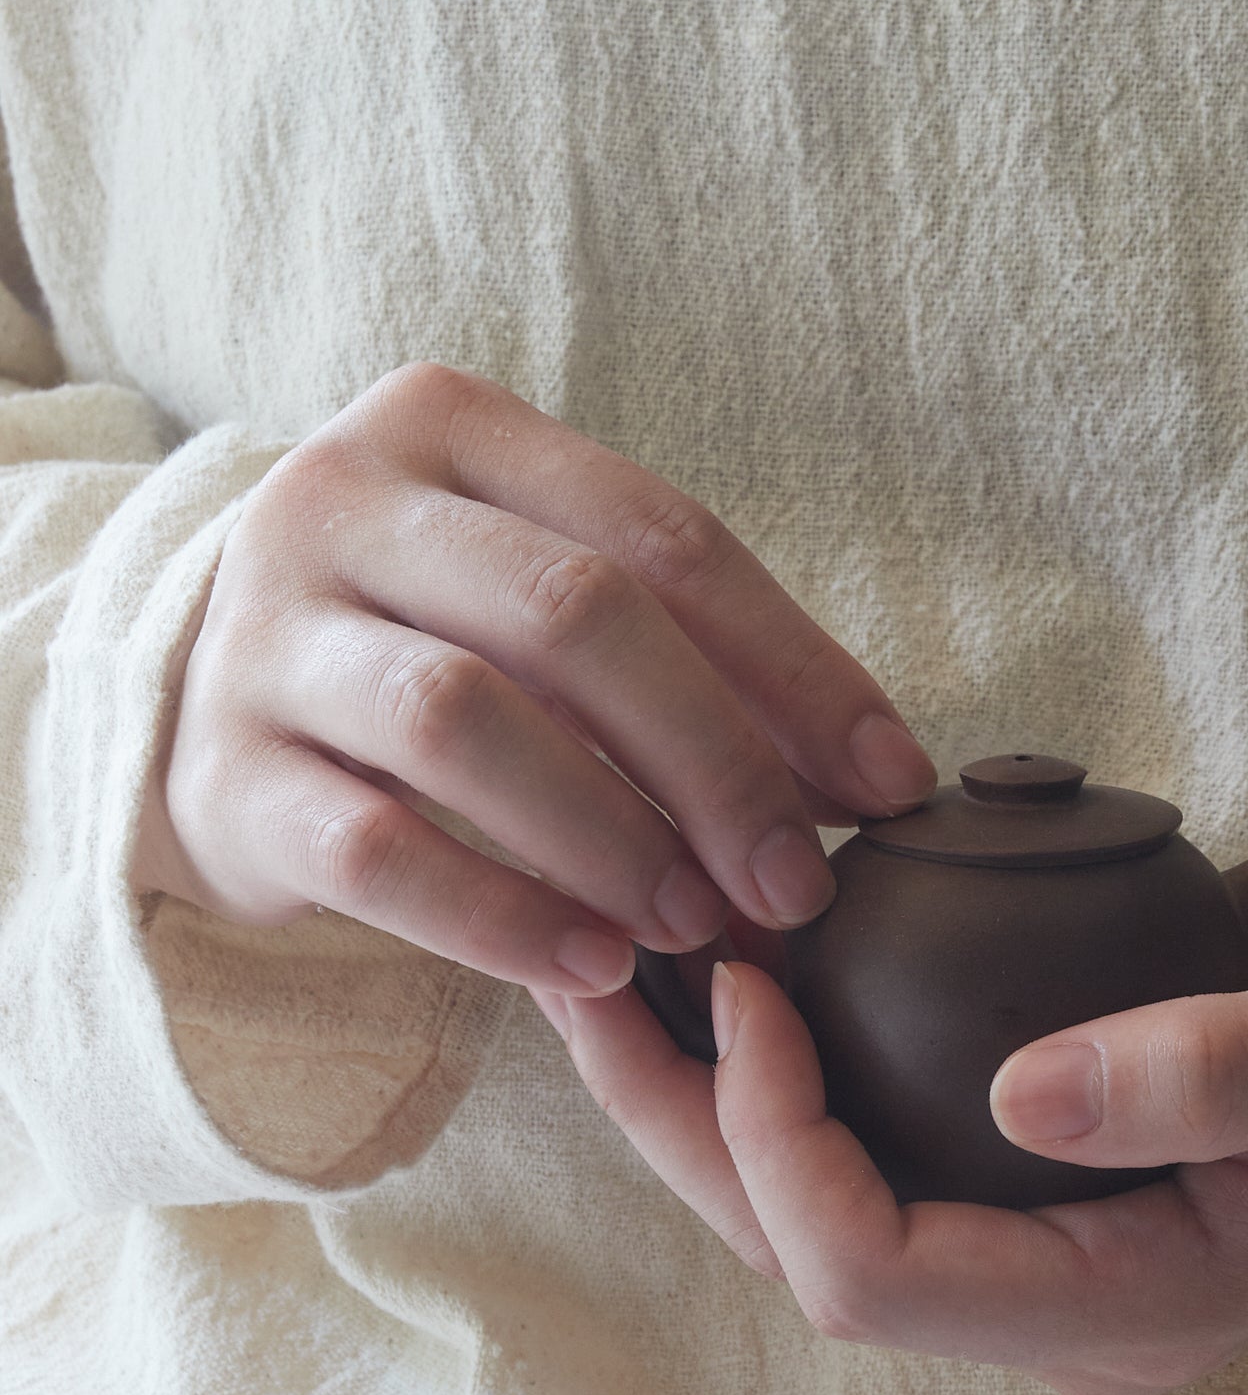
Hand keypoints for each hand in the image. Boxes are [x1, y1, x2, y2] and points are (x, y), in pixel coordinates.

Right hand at [132, 364, 934, 993]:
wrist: (210, 707)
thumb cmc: (438, 642)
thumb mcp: (552, 608)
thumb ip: (694, 660)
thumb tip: (874, 778)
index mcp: (450, 427)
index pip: (663, 534)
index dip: (797, 665)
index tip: (890, 782)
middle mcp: (342, 500)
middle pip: (571, 612)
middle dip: (713, 759)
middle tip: (793, 881)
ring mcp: (263, 632)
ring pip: (463, 721)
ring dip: (611, 836)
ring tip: (695, 926)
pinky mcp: (220, 773)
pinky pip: (376, 851)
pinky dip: (502, 919)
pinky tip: (592, 967)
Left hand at [537, 902, 1247, 1394]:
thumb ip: (1218, 1071)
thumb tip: (1029, 1095)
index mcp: (1126, 1305)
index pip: (880, 1276)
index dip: (781, 1142)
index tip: (755, 984)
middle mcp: (1054, 1311)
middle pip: (803, 1256)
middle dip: (686, 1125)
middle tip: (606, 972)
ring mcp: (1030, 1263)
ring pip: (807, 1219)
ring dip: (701, 1104)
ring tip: (624, 973)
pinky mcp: (1018, 1201)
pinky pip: (855, 1168)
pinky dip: (773, 1084)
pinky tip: (732, 988)